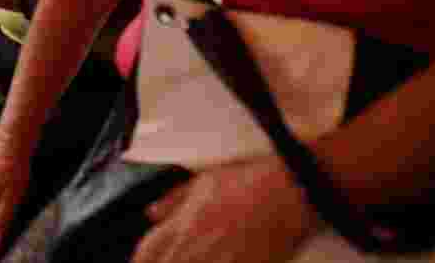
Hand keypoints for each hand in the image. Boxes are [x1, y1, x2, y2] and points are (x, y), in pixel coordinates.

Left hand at [133, 159, 319, 262]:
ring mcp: (221, 260)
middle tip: (172, 260)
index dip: (142, 260)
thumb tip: (151, 212)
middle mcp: (198, 245)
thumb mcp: (207, 180)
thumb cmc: (251, 180)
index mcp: (185, 221)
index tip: (143, 261)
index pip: (148, 250)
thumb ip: (175, 199)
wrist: (292, 190)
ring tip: (199, 259)